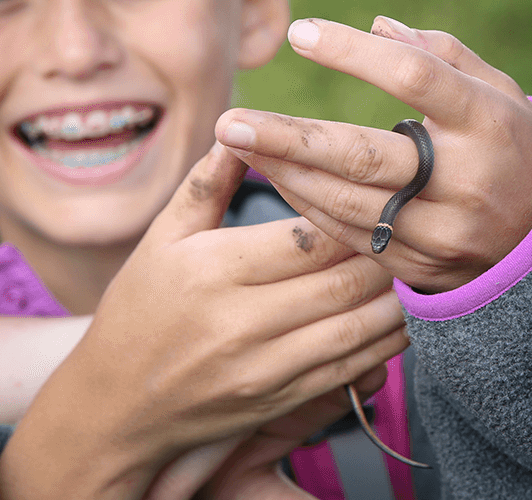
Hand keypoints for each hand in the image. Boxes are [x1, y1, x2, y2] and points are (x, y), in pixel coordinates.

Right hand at [0, 144, 407, 499]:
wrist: (116, 405)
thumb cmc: (139, 308)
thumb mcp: (162, 237)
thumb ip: (206, 183)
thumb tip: (241, 126)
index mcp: (215, 269)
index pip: (307, 237)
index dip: (352, 215)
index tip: (375, 195)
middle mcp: (242, 321)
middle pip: (343, 280)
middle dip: (385, 252)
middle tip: (411, 226)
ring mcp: (265, 368)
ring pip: (358, 327)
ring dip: (396, 297)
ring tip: (415, 266)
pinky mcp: (281, 401)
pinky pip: (351, 370)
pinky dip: (385, 342)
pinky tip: (399, 314)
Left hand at [215, 17, 531, 293]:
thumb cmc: (513, 144)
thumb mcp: (496, 90)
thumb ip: (440, 54)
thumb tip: (375, 23)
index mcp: (487, 122)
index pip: (413, 77)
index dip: (354, 53)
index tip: (300, 33)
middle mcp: (466, 179)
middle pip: (364, 155)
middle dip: (290, 138)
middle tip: (231, 121)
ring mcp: (444, 230)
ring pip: (348, 203)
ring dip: (286, 173)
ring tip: (239, 143)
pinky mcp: (424, 266)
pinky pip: (352, 237)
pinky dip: (308, 206)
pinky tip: (276, 177)